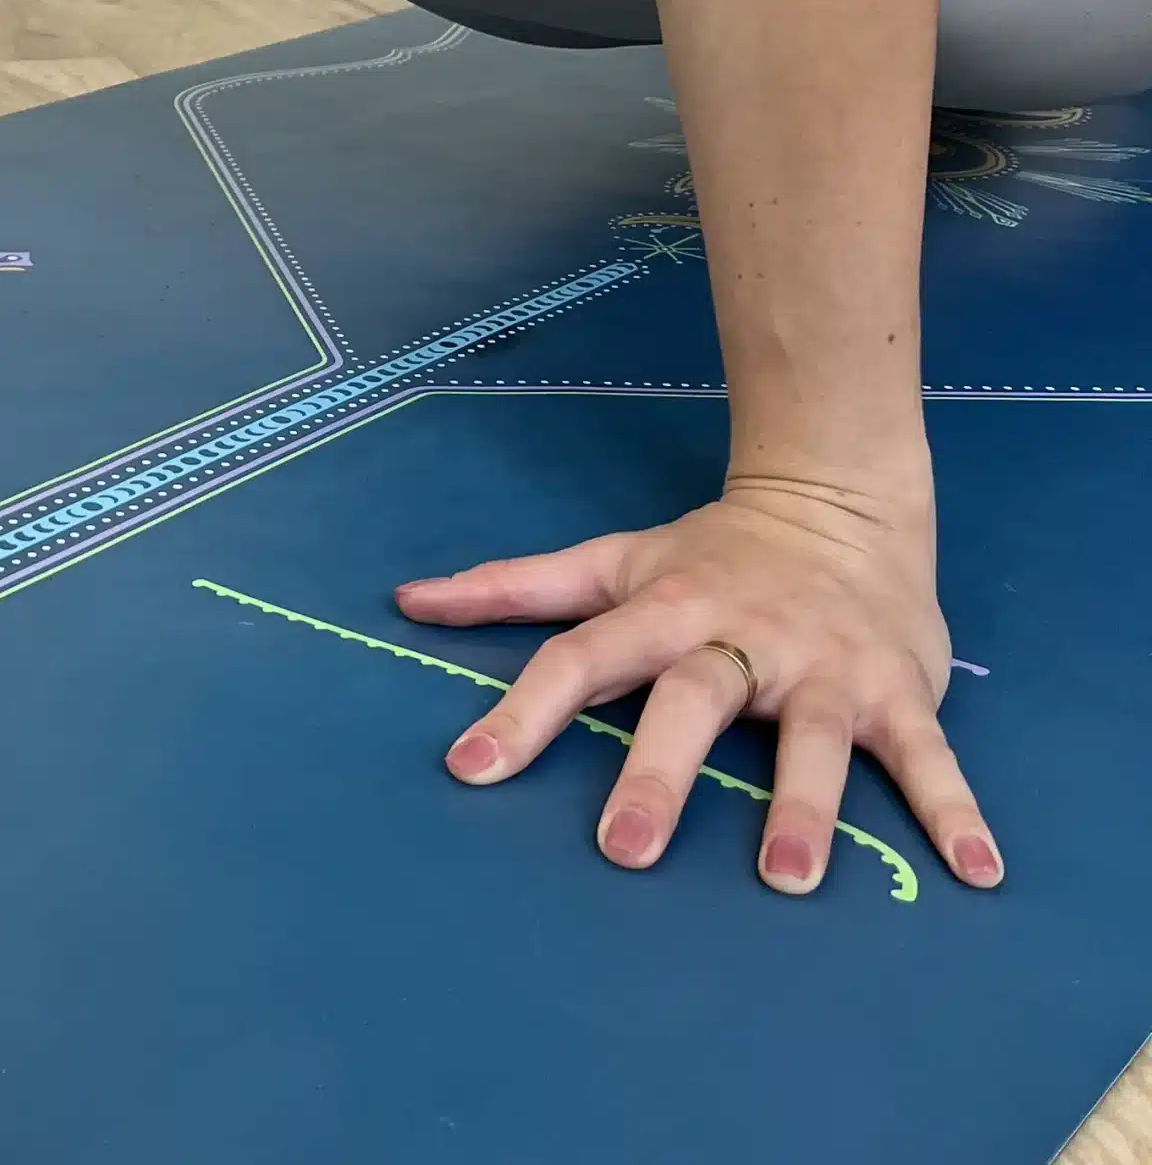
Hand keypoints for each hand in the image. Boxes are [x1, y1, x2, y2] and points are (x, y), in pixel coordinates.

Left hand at [395, 478, 1002, 894]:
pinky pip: (928, 756)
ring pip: (809, 735)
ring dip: (801, 805)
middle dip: (658, 772)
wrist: (840, 502)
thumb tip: (407, 600)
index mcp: (664, 610)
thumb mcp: (611, 563)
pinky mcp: (897, 692)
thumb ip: (513, 589)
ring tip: (786, 878)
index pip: (580, 658)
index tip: (470, 768)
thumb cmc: (709, 554)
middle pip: (692, 700)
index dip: (523, 711)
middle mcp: (740, 637)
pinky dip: (954, 811)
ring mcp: (822, 666)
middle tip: (625, 850)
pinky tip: (974, 871)